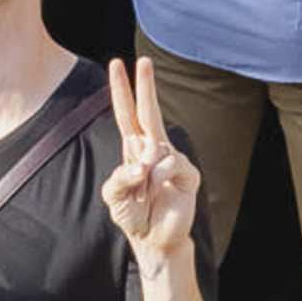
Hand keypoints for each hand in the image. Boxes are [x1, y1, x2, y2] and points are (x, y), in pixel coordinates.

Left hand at [104, 52, 202, 267]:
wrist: (153, 240)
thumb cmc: (132, 216)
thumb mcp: (113, 197)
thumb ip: (119, 178)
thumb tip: (141, 164)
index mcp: (134, 149)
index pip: (126, 114)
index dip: (122, 90)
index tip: (116, 65)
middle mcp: (153, 149)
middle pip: (148, 110)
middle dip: (145, 85)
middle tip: (145, 60)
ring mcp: (172, 159)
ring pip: (155, 145)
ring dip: (144, 170)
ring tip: (144, 193)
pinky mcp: (188, 173)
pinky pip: (171, 162)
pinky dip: (160, 175)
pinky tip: (158, 188)